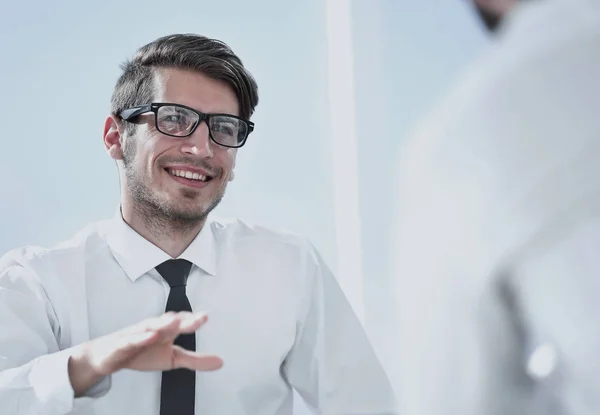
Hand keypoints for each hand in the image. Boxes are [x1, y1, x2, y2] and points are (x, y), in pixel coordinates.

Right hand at [68, 311, 221, 395]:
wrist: (109, 356)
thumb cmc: (142, 351)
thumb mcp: (172, 359)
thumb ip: (196, 360)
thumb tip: (220, 362)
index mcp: (167, 330)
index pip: (182, 323)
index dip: (193, 320)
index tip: (205, 317)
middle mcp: (154, 328)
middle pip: (169, 322)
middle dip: (183, 319)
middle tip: (197, 319)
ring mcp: (138, 334)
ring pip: (151, 327)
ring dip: (162, 324)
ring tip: (175, 322)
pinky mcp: (123, 344)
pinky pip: (132, 340)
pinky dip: (140, 337)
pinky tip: (150, 336)